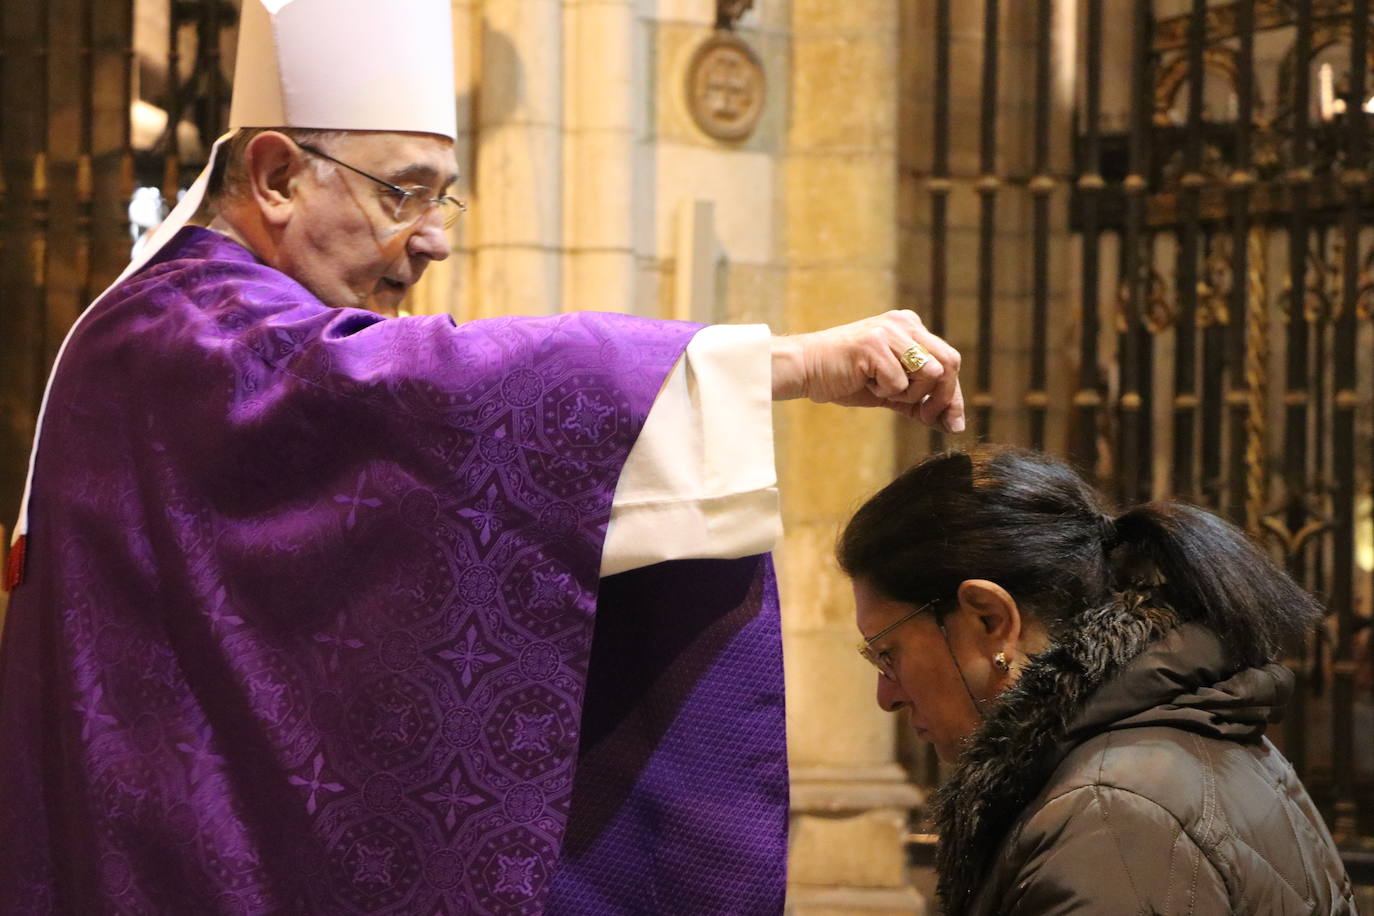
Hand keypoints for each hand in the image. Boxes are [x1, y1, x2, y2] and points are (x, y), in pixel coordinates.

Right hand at [771, 310, 964, 432]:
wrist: (806, 370)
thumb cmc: (846, 379)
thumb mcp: (891, 391)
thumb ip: (919, 400)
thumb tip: (951, 424)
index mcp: (911, 328)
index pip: (948, 361)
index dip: (953, 397)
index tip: (953, 425)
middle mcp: (905, 323)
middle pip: (948, 363)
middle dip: (941, 398)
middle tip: (922, 416)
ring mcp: (890, 330)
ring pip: (929, 372)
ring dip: (909, 393)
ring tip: (883, 390)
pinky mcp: (874, 344)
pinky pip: (899, 381)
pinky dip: (885, 392)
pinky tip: (865, 382)